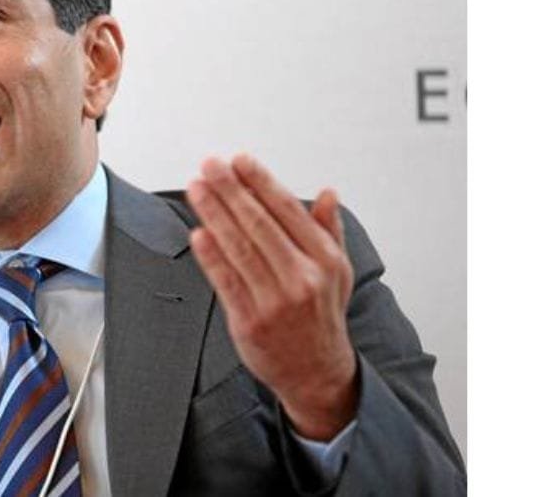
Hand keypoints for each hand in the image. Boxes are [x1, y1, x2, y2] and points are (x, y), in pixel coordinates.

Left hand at [186, 154, 357, 439]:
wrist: (318, 374)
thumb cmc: (322, 316)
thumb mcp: (338, 273)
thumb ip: (329, 231)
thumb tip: (328, 194)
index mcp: (325, 260)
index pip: (287, 210)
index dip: (260, 182)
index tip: (240, 161)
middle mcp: (302, 277)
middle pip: (259, 223)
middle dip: (230, 189)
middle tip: (210, 166)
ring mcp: (274, 300)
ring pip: (239, 247)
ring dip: (214, 213)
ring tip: (197, 189)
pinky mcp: (249, 321)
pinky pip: (226, 281)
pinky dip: (210, 256)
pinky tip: (198, 233)